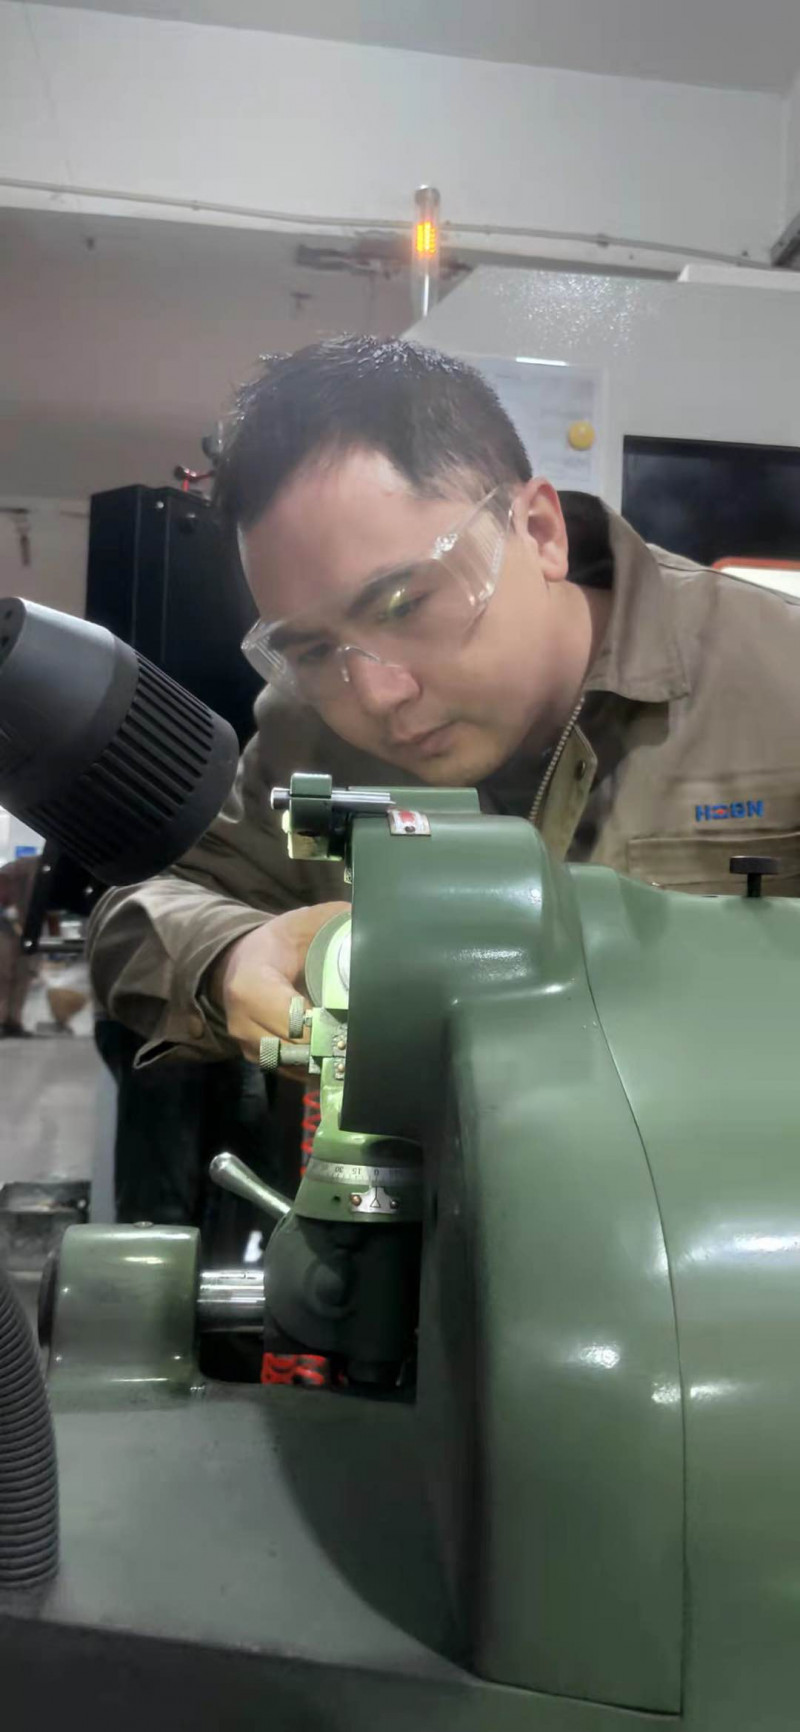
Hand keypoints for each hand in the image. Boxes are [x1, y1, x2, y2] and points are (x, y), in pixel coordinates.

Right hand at [208, 902, 348, 1061]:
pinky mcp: (257, 1058)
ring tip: (353, 1051)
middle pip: (295, 1049)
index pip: (293, 1020)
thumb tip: (373, 929)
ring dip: (324, 1060)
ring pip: (293, 1066)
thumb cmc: (281, 941)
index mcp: (251, 986)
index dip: (326, 1025)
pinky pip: (290, 1071)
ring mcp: (247, 1044)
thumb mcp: (305, 922)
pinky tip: (337, 1057)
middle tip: (361, 1039)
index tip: (355, 1021)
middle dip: (330, 1046)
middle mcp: (242, 1022)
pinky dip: (314, 1066)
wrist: (243, 959)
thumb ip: (336, 922)